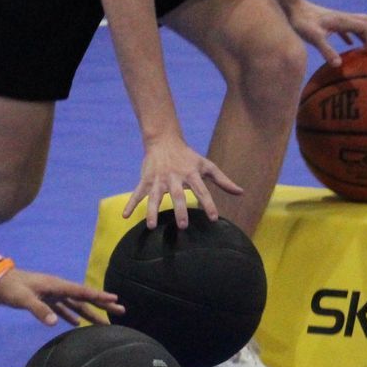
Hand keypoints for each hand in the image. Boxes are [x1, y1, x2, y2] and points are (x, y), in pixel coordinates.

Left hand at [0, 268, 122, 326]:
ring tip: (105, 322)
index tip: (115, 300)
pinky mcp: (45, 300)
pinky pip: (63, 308)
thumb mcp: (24, 299)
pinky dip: (72, 315)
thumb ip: (39, 310)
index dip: (99, 296)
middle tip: (121, 311)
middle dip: (102, 304)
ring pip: (76, 304)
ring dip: (90, 312)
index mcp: (56, 285)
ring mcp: (52, 294)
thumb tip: (55, 323)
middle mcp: (58, 288)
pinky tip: (78, 324)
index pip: (82, 292)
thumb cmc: (11, 288)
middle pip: (84, 298)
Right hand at [123, 134, 242, 228]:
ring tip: (151, 226)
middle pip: (177, 195)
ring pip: (155, 197)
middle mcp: (174, 177)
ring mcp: (158, 179)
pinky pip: (137, 193)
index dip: (208, 203)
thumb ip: (223, 180)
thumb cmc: (188, 156)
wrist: (164, 140)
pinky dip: (130, 204)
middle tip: (183, 226)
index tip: (213, 218)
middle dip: (179, 210)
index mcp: (191, 174)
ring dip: (152, 211)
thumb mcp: (206, 166)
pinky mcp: (146, 180)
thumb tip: (241, 193)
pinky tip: (125, 216)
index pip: (202, 190)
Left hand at [287, 0, 366, 64]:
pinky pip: (348, 27)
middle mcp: (344, 17)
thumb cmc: (302, 21)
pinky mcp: (331, 21)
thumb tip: (338, 65)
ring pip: (360, 23)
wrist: (292, 7)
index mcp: (343, 20)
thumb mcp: (313, 38)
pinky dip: (354, 36)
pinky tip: (350, 45)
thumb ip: (326, 50)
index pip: (366, 28)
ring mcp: (338, 18)